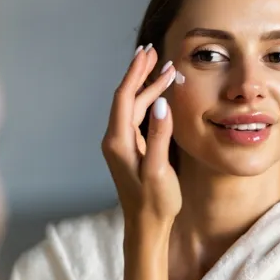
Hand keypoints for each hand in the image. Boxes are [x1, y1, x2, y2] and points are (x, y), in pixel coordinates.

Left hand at [101, 45, 181, 224]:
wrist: (145, 227)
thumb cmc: (154, 202)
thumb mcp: (159, 170)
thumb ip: (159, 136)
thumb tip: (162, 103)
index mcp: (118, 142)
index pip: (124, 98)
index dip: (135, 74)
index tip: (147, 54)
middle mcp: (116, 140)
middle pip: (127, 98)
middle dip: (141, 74)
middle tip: (155, 52)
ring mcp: (122, 144)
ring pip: (133, 107)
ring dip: (147, 87)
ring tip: (164, 69)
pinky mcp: (131, 149)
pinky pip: (137, 117)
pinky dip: (149, 102)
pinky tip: (160, 95)